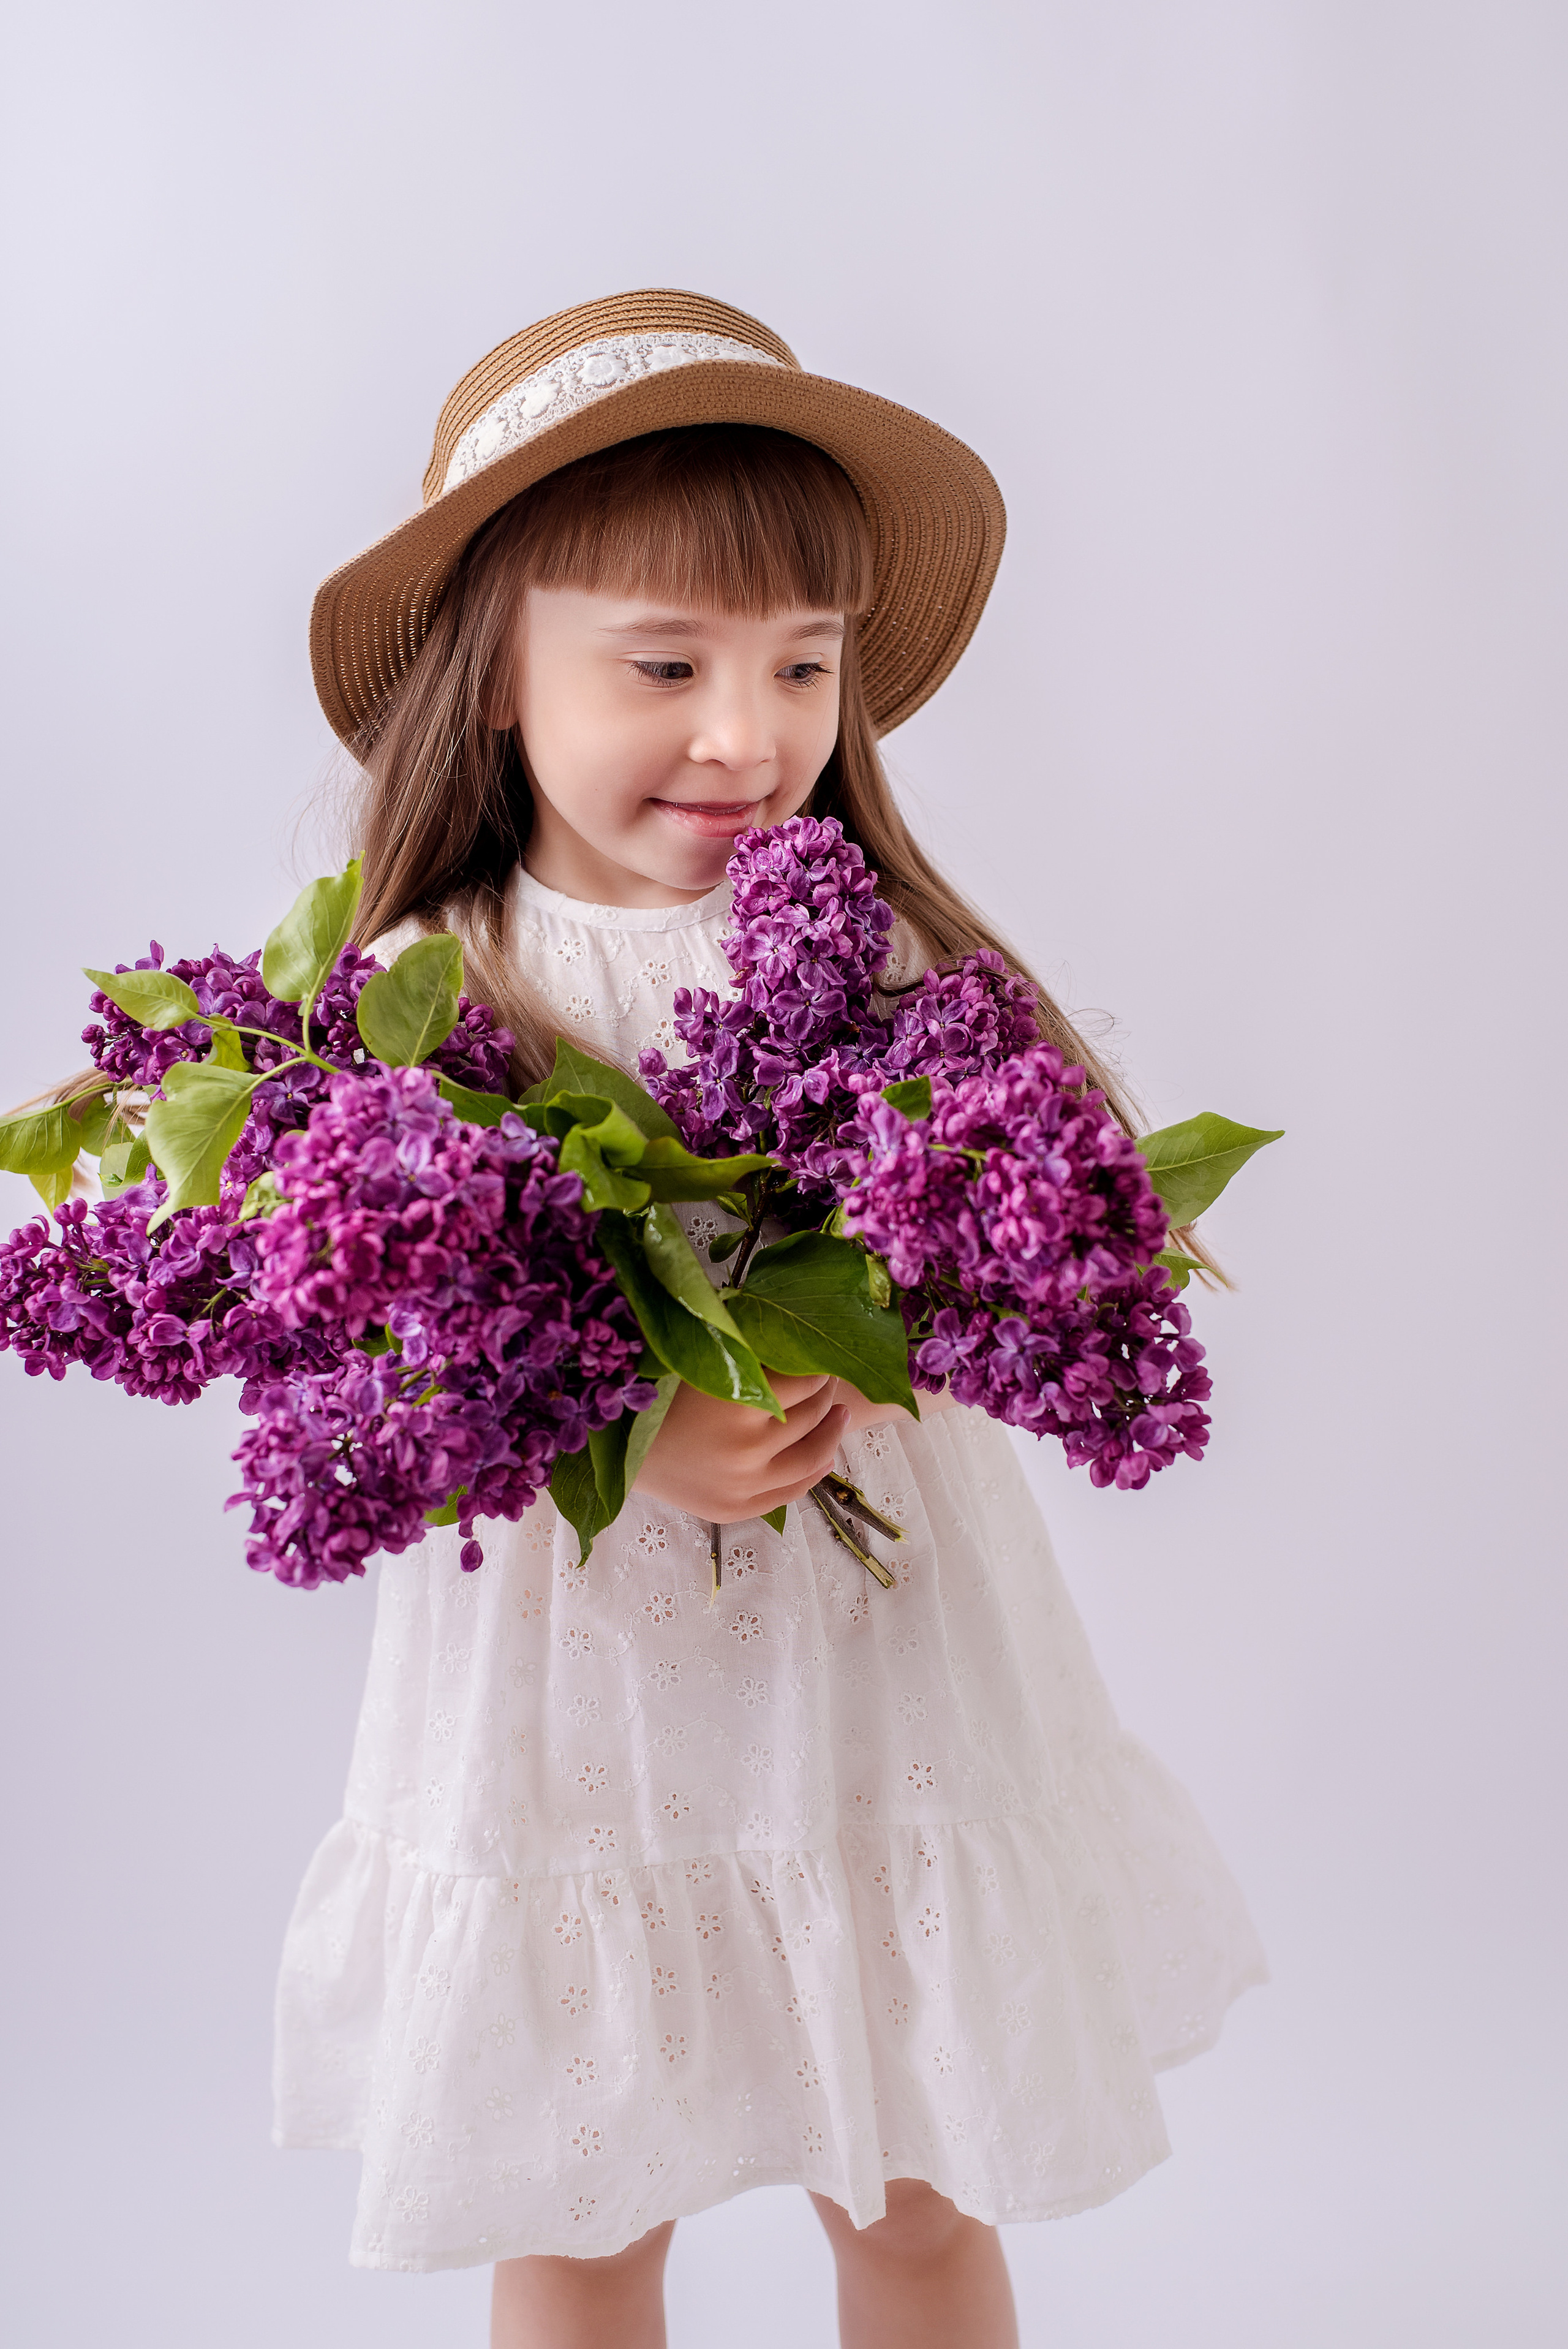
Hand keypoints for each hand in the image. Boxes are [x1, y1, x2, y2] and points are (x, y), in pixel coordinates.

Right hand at [632, 1373, 849, 1522]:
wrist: (613, 1446)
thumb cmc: (654, 1392)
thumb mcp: (701, 1361)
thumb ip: (747, 1352)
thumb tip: (794, 1334)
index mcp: (738, 1401)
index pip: (806, 1381)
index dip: (820, 1367)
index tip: (822, 1357)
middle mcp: (747, 1447)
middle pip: (812, 1416)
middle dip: (827, 1394)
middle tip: (830, 1380)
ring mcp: (743, 1484)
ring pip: (811, 1458)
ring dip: (831, 1433)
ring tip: (839, 1415)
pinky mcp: (735, 1508)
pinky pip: (791, 1492)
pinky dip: (814, 1472)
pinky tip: (823, 1456)